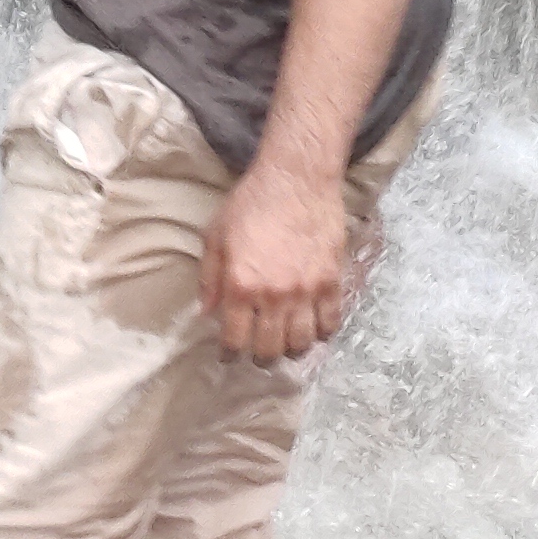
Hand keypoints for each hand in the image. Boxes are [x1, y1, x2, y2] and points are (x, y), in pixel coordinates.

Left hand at [205, 146, 357, 361]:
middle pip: (270, 348)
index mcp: (241, 285)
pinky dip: (322, 333)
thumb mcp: (216, 235)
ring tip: (287, 346)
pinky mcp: (331, 281)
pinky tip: (314, 330)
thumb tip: (205, 313)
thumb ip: (209, 277)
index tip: (229, 356)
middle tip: (260, 356)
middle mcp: (274, 295)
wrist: (297, 179)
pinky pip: (331, 322)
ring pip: (302, 343)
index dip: (230, 353)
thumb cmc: (251, 203)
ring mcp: (306, 291)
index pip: (235, 338)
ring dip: (292, 350)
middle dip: (262, 358)